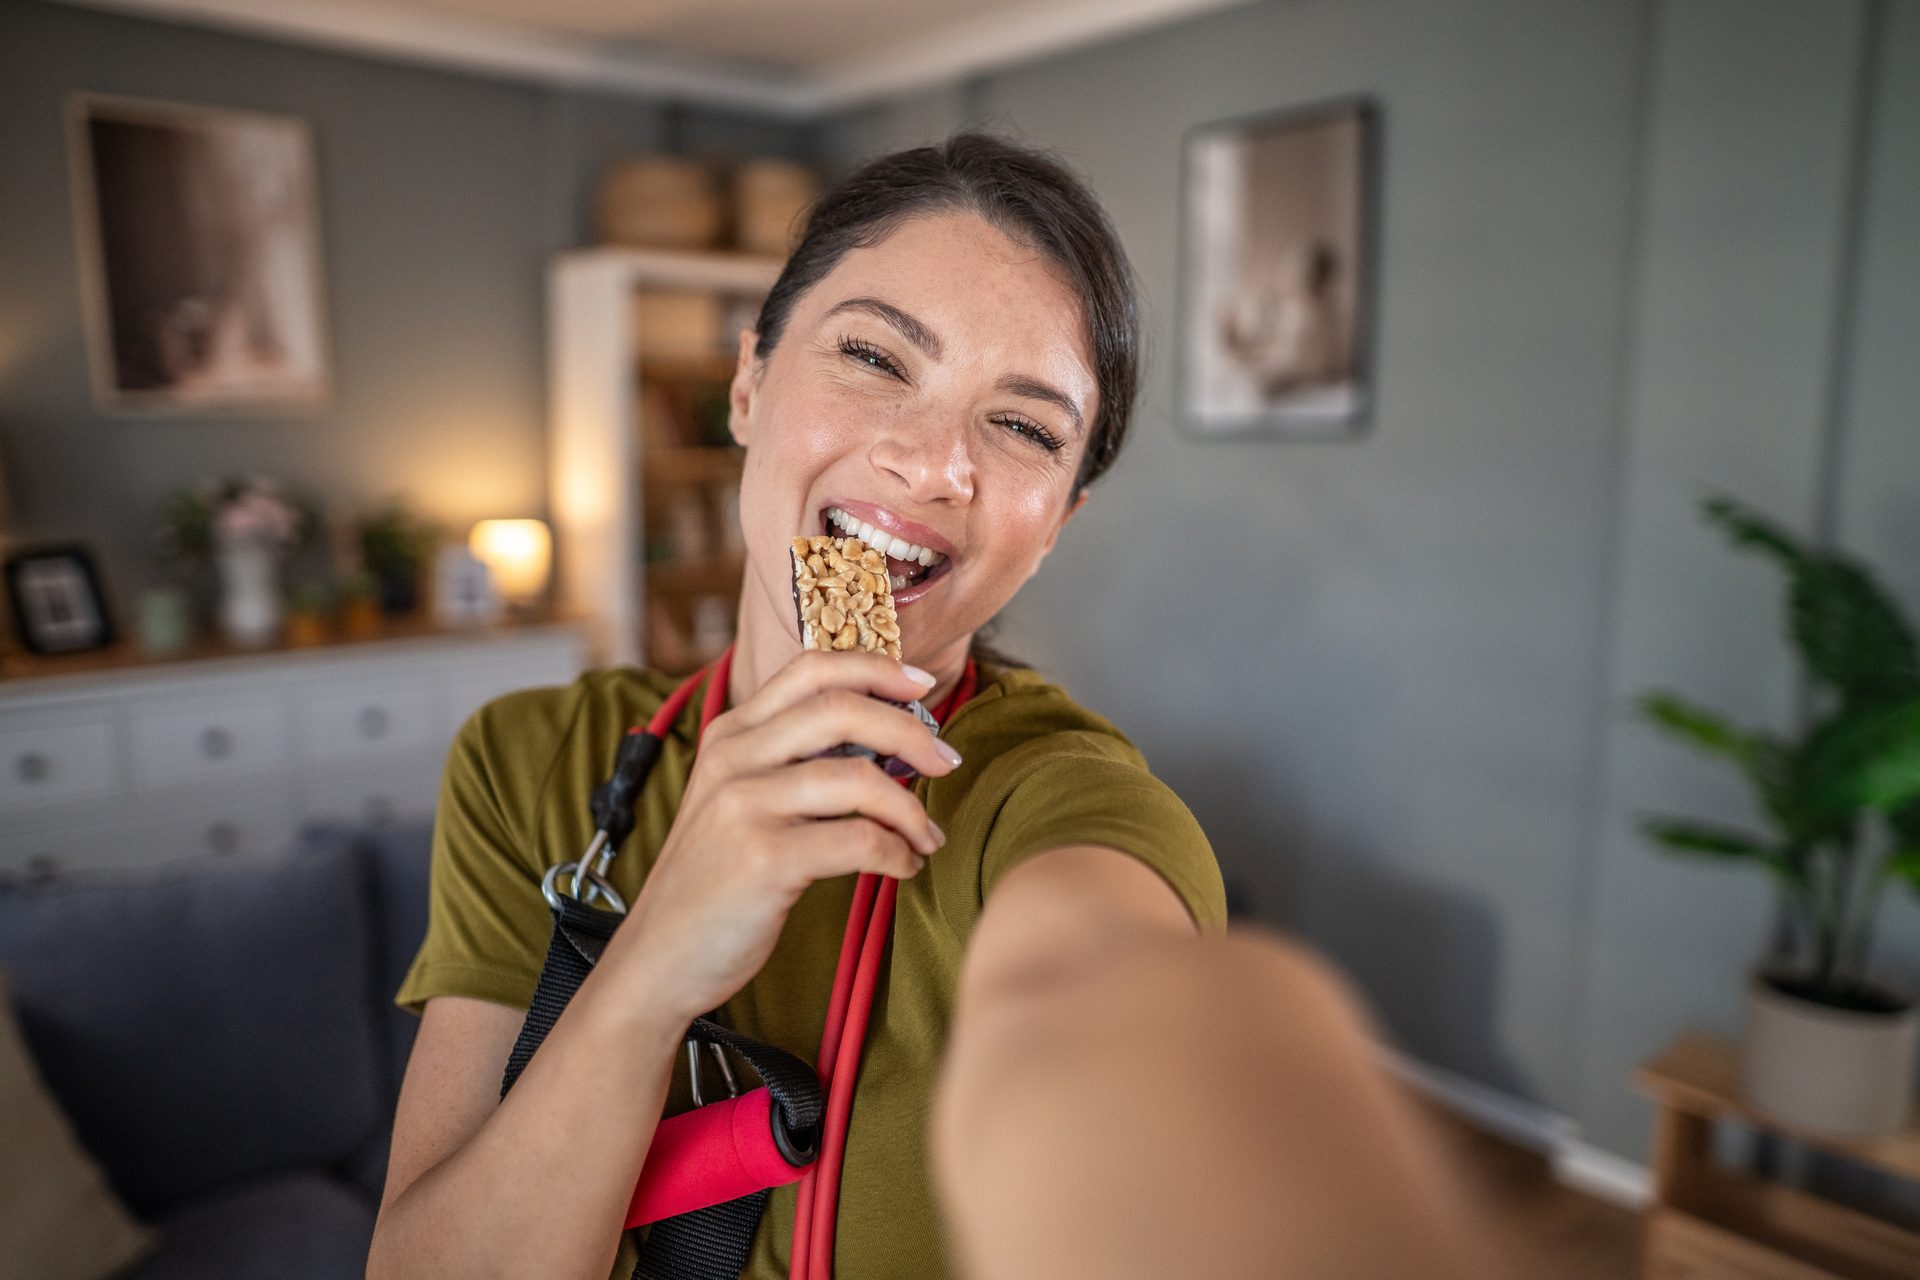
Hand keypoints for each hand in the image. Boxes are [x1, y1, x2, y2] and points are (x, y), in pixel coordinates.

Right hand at [601, 650, 959, 1025]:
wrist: (658, 957)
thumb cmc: (714, 882)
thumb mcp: (735, 802)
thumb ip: (790, 762)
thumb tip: (886, 741)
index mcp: (730, 735)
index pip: (811, 669)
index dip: (876, 668)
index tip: (923, 687)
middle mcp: (733, 759)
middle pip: (841, 709)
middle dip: (911, 732)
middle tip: (947, 762)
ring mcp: (744, 807)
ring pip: (858, 777)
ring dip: (910, 809)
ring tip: (926, 837)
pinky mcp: (763, 860)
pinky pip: (859, 841)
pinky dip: (897, 854)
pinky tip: (903, 868)